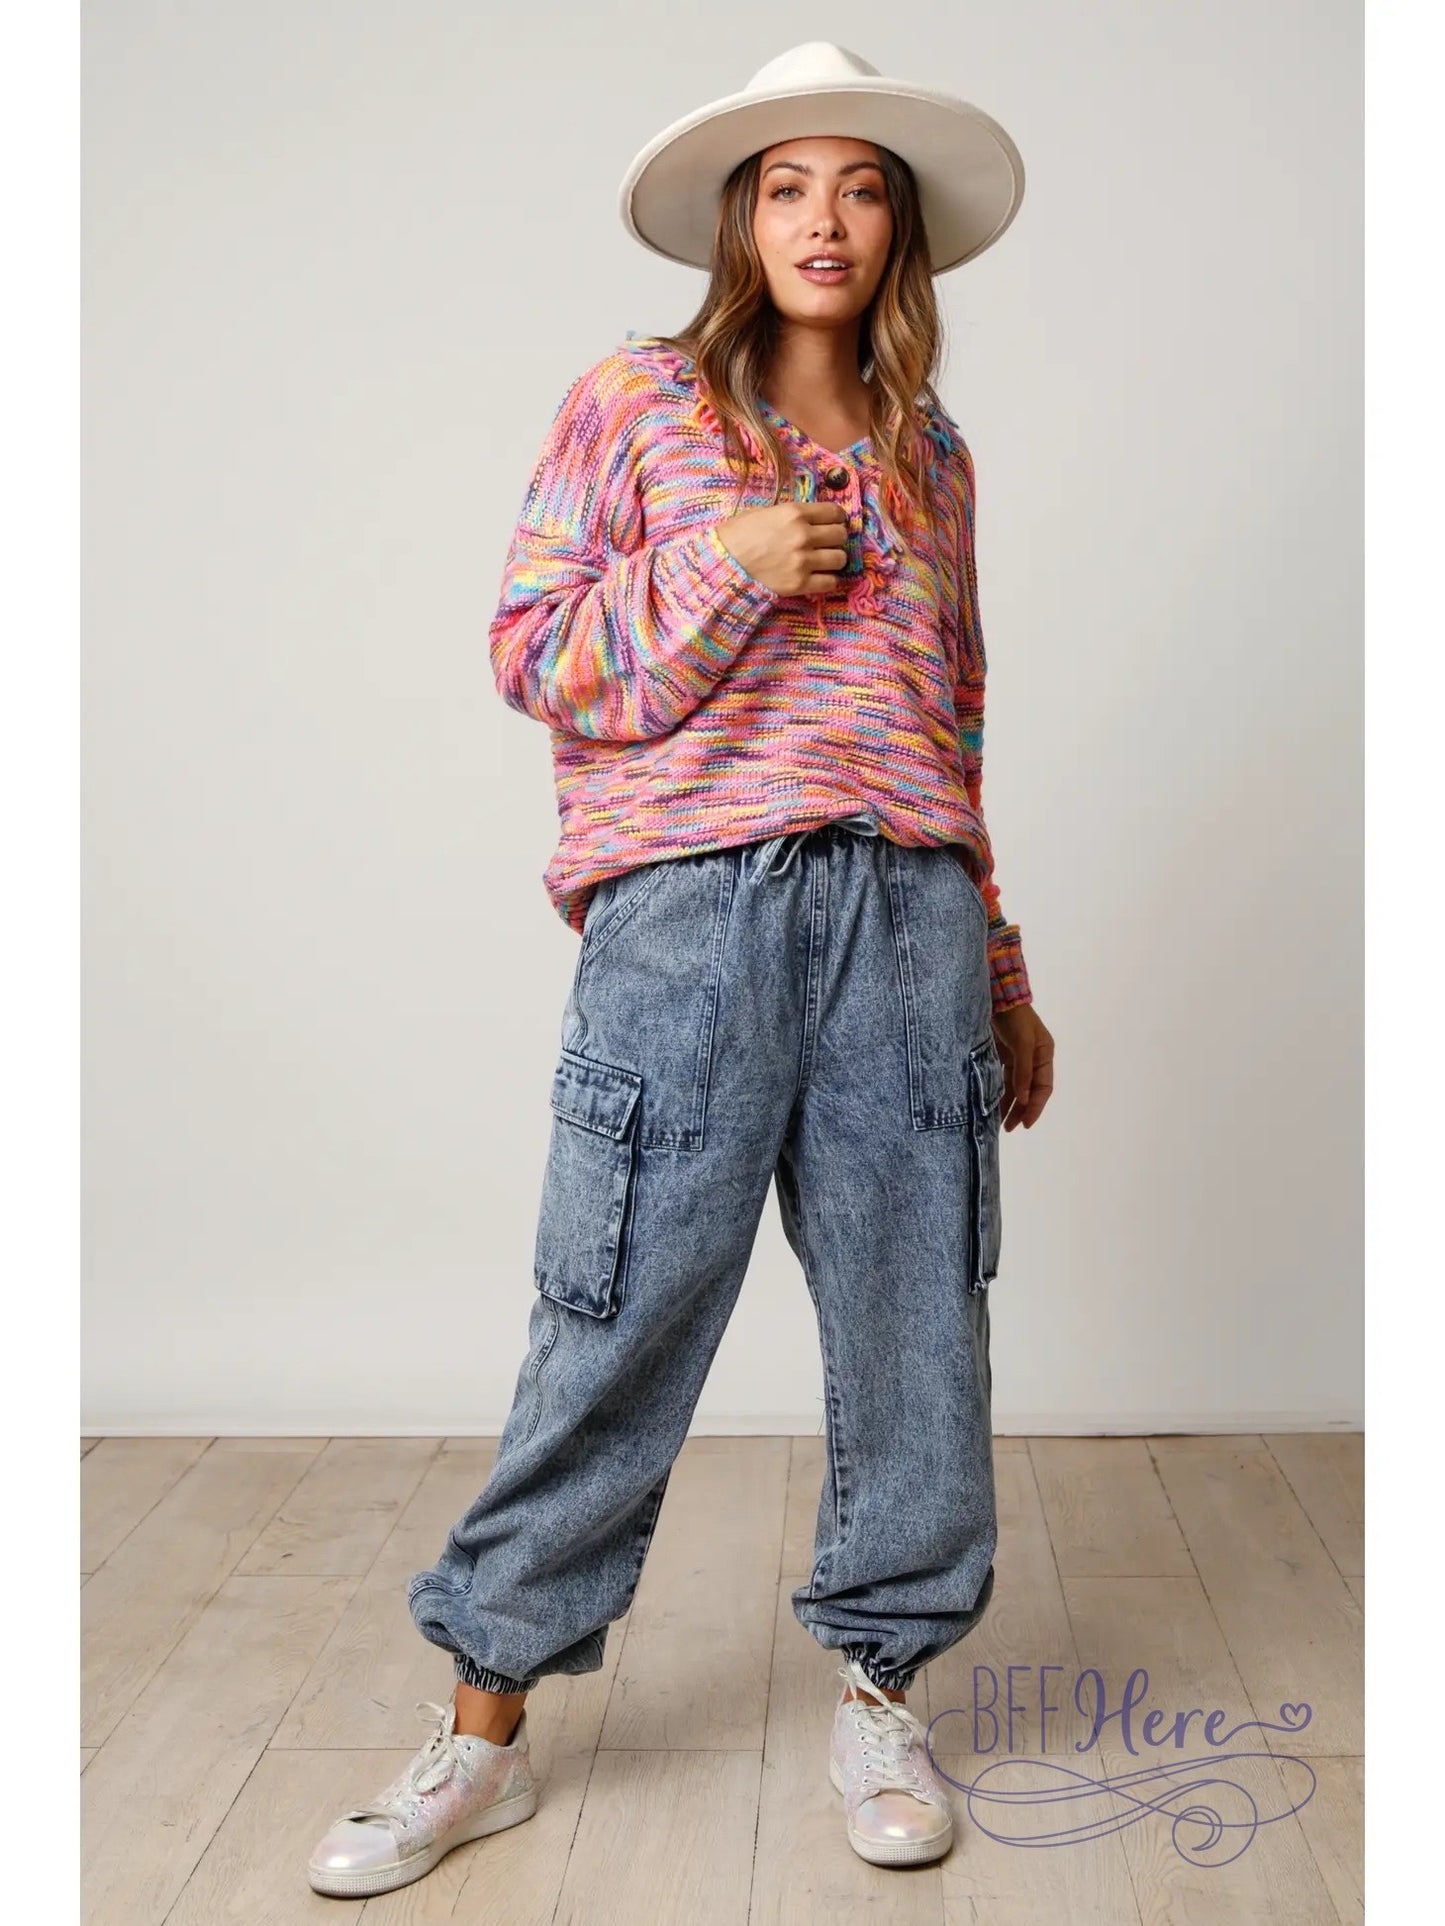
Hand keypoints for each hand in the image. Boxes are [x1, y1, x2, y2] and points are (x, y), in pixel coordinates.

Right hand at [712, 502, 849, 595]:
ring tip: (824, 562)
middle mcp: (803, 535)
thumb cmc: (737, 536)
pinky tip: (818, 577)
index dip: (837, 518)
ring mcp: (803, 561)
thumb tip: (810, 519)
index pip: (834, 512)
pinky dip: (828, 580)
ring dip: (834, 559)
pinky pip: (831, 582)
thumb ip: (790, 515)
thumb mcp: (763, 513)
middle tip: (827, 543)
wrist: (722, 565)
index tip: (834, 523)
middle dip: (836, 538)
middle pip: (840, 535)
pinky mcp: (800, 584)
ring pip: (840, 558)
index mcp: (794, 513)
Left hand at [992, 1003, 1053, 1130]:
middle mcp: (1032, 1059)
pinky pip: (1001, 1079)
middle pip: (1029, 1091)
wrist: (997, 996)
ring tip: (998, 1124)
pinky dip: (997, 1092)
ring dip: (1007, 1105)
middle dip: (1020, 1110)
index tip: (1026, 1124)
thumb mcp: (1023, 1043)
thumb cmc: (1014, 1017)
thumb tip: (1025, 1099)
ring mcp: (1016, 1057)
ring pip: (1014, 1087)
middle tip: (1009, 1129)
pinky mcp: (1001, 1055)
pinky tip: (990, 1105)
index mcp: (1044, 1055)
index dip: (1036, 1107)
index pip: (1043, 1088)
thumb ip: (1023, 1071)